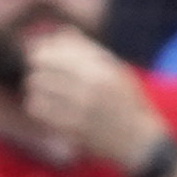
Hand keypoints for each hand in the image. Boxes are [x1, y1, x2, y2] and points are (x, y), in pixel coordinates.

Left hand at [18, 26, 165, 170]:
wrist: (140, 143)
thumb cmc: (127, 102)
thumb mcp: (116, 70)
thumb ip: (87, 51)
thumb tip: (58, 33)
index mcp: (102, 69)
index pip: (56, 51)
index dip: (41, 51)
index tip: (39, 56)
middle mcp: (91, 87)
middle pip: (41, 66)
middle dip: (37, 68)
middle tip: (40, 75)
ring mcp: (80, 109)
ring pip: (37, 87)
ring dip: (36, 87)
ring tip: (45, 92)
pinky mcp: (71, 129)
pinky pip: (38, 110)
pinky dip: (37, 106)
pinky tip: (46, 107)